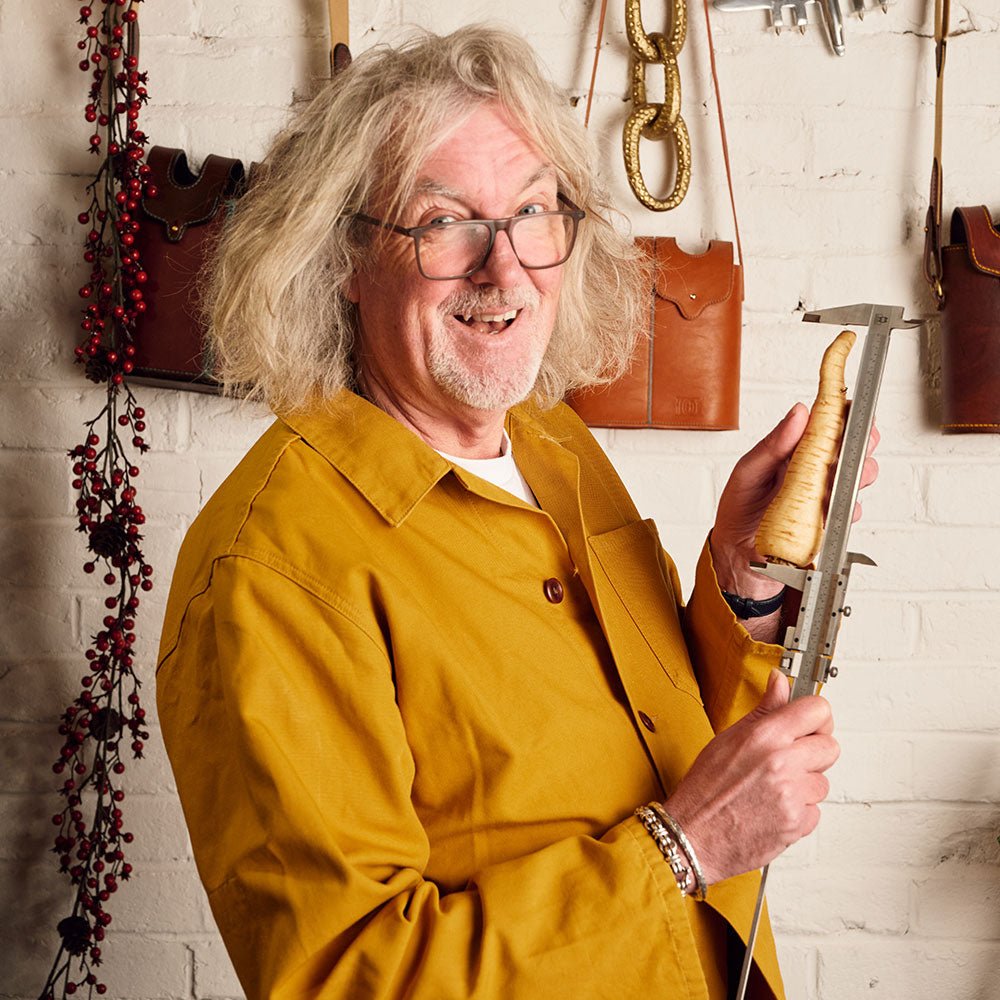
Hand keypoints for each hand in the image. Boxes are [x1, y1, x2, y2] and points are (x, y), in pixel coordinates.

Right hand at [662, 669, 838, 884]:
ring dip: (804, 785)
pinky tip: (774, 807)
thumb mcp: (728, 738)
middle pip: (830, 747)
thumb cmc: (704, 789)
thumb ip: (764, 710)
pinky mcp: (797, 824)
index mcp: (764, 736)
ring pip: (822, 782)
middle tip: (790, 759)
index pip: (818, 710)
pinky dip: (799, 811)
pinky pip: (815, 811)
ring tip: (774, 788)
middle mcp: (782, 763)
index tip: (808, 722)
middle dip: (813, 752)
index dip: (815, 716)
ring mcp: (792, 795)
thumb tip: (779, 682)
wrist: (692, 835)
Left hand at [711, 405, 880, 597]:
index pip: (824, 428)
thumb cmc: (738, 511)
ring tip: (849, 473)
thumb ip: (772, 445)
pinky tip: (833, 509)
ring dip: (859, 474)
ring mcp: (822, 497)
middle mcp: (811, 473)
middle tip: (861, 440)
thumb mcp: (748, 472)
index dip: (842, 416)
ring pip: (855, 479)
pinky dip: (847, 509)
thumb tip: (798, 413)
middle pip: (848, 451)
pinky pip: (848, 513)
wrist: (736, 556)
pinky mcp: (827, 522)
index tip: (851, 407)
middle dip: (861, 442)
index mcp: (792, 454)